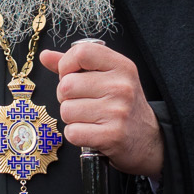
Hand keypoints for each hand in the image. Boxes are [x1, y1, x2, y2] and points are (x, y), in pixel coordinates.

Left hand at [39, 44, 163, 177]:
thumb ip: (76, 65)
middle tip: (83, 104)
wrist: (148, 141)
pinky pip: (72, 132)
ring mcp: (118, 112)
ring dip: (72, 119)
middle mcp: (121, 86)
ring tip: (89, 119)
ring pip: (66, 111)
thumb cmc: (122, 107)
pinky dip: (76, 135)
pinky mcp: (112, 136)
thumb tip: (45, 56)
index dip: (67, 65)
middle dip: (66, 98)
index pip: (81, 53)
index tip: (71, 76)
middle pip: (66, 86)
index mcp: (121, 66)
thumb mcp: (108, 78)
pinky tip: (90, 133)